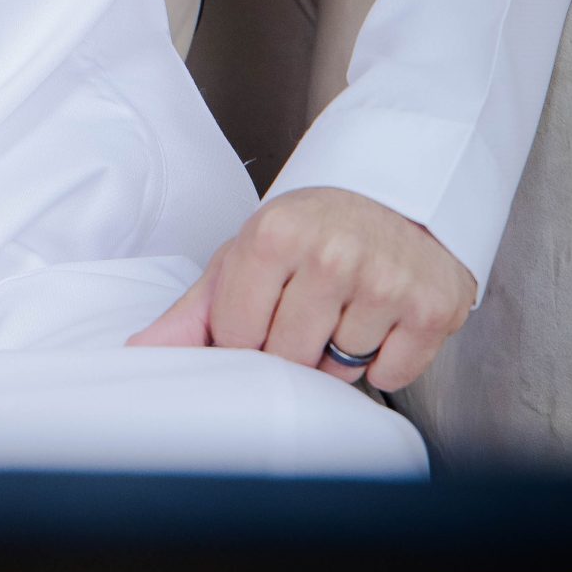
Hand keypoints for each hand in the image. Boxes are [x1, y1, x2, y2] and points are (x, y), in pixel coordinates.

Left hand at [124, 186, 475, 391]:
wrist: (396, 194)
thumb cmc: (311, 231)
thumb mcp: (245, 256)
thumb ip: (192, 312)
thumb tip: (138, 354)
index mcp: (274, 235)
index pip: (239, 337)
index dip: (249, 334)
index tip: (266, 306)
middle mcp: (331, 254)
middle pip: (290, 358)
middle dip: (295, 346)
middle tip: (310, 306)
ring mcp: (386, 281)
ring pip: (342, 370)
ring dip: (341, 352)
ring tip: (347, 305)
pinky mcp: (433, 308)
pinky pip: (391, 377)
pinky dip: (385, 360)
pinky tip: (383, 318)